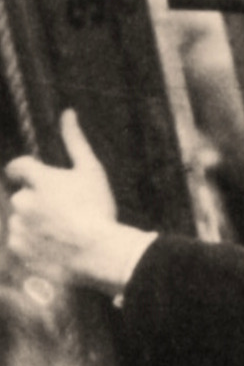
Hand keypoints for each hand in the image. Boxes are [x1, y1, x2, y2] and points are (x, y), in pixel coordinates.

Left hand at [5, 111, 151, 292]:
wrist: (101, 253)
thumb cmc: (99, 209)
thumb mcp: (92, 171)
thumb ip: (75, 141)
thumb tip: (68, 113)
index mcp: (37, 179)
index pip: (19, 166)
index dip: (27, 172)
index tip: (37, 179)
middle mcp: (22, 200)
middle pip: (23, 197)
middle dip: (38, 203)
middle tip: (65, 214)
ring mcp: (19, 226)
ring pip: (21, 220)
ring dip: (35, 224)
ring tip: (63, 233)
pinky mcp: (19, 248)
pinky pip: (20, 242)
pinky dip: (33, 244)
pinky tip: (55, 247)